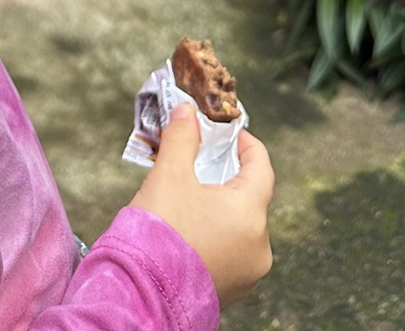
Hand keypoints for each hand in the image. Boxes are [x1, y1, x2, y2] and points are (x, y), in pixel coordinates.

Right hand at [130, 105, 273, 304]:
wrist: (142, 293)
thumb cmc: (159, 232)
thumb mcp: (169, 174)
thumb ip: (182, 137)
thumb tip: (188, 111)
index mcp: (250, 214)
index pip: (263, 168)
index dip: (247, 145)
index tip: (231, 133)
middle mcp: (258, 247)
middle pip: (251, 199)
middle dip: (228, 177)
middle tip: (202, 163)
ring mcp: (248, 274)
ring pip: (241, 228)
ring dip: (221, 209)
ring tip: (191, 198)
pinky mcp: (232, 291)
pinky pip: (232, 253)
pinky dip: (217, 236)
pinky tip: (190, 230)